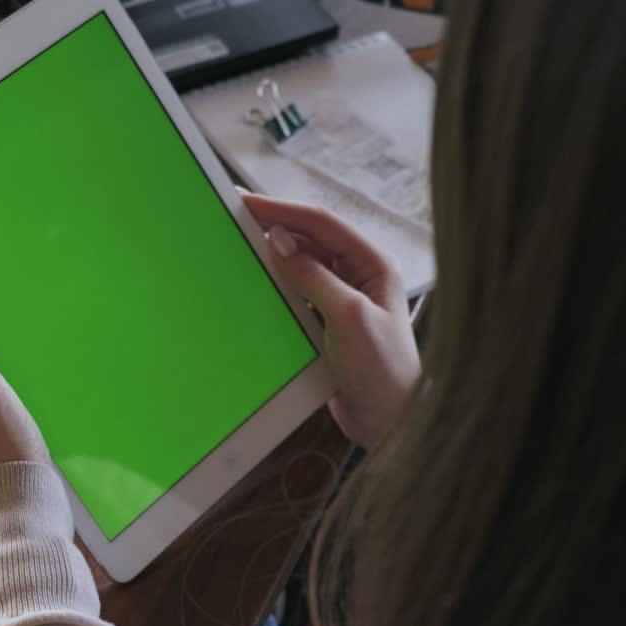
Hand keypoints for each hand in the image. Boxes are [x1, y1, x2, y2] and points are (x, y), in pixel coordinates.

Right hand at [242, 194, 420, 448]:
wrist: (391, 423)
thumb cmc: (382, 370)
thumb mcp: (348, 316)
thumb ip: (314, 276)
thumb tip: (280, 240)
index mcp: (373, 264)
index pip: (323, 223)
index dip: (283, 210)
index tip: (244, 202)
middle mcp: (360, 275)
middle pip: (312, 239)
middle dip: (276, 226)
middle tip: (234, 217)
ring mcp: (344, 299)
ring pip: (303, 264)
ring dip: (274, 254)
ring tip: (239, 242)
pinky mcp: (329, 323)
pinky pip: (299, 293)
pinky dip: (277, 284)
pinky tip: (256, 281)